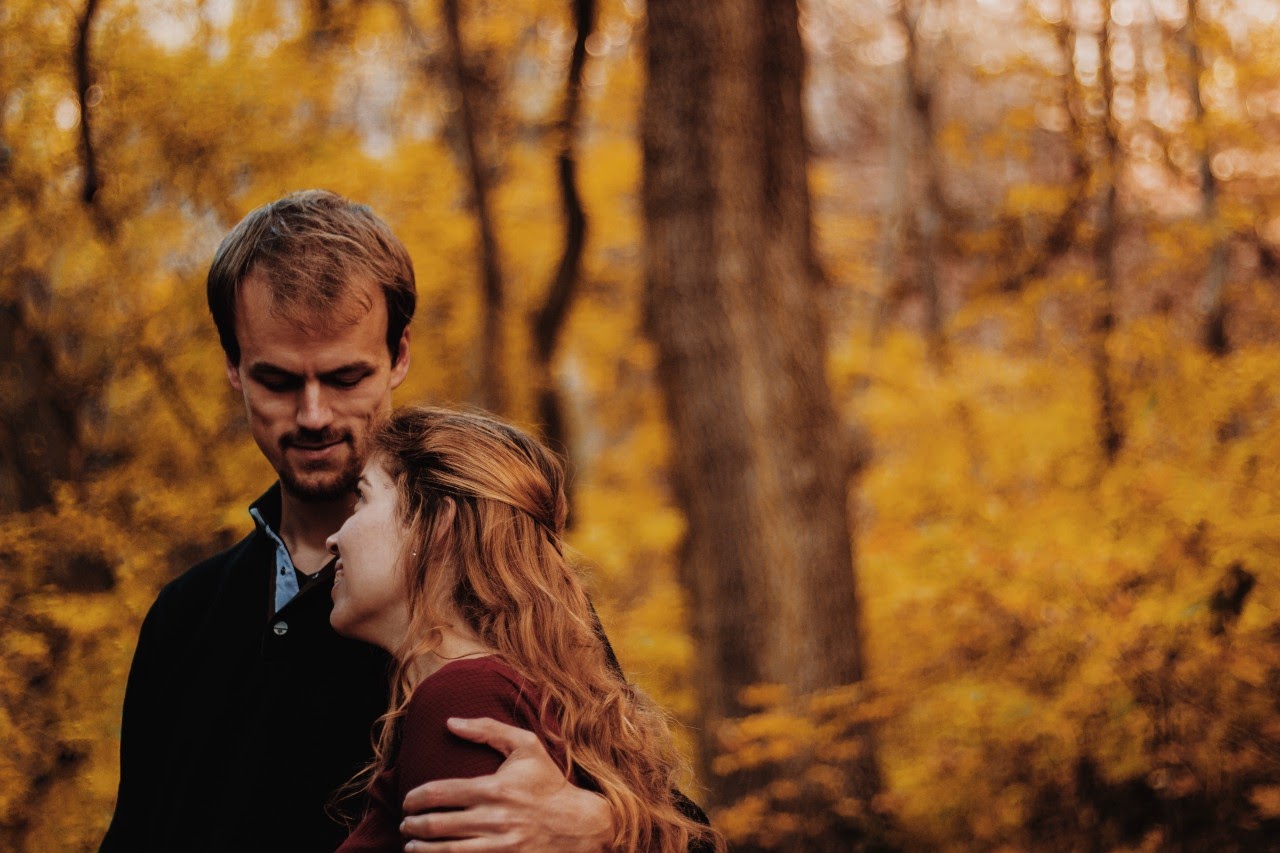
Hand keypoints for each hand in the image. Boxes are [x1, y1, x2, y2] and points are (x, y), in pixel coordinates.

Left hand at [400, 716, 612, 852]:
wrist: (579, 824)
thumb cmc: (548, 782)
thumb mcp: (526, 747)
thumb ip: (488, 729)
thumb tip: (450, 722)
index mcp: (494, 789)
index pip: (440, 793)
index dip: (415, 797)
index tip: (407, 800)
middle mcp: (494, 819)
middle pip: (437, 825)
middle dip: (413, 825)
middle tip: (405, 823)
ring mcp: (499, 846)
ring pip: (446, 851)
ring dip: (421, 849)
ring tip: (410, 845)